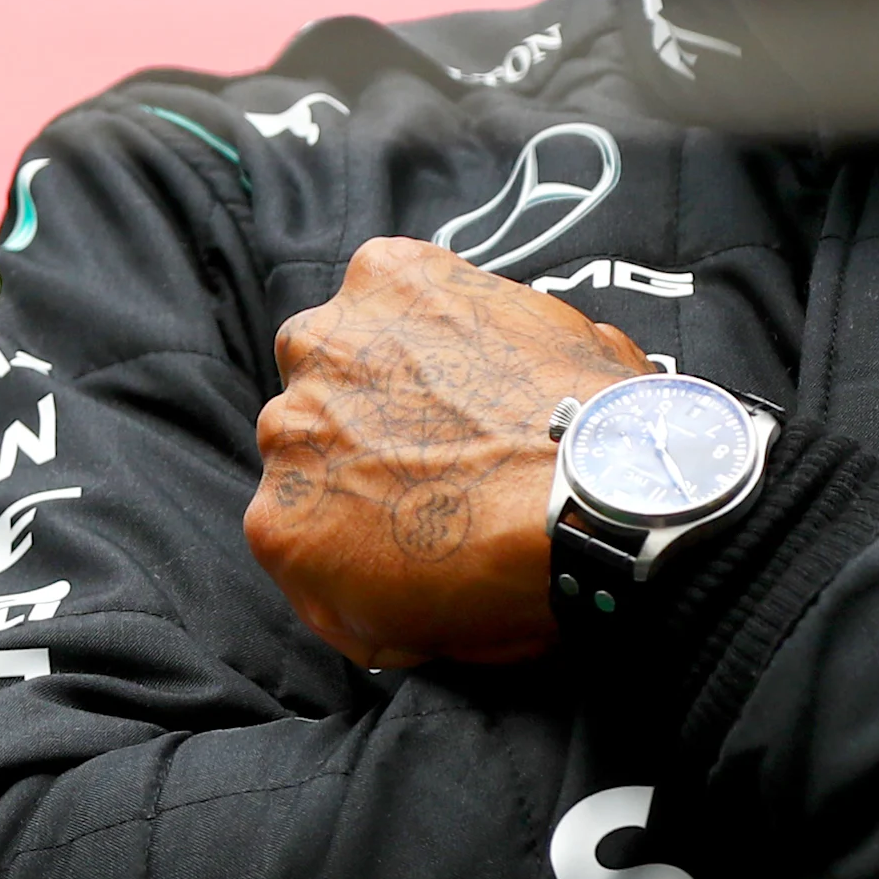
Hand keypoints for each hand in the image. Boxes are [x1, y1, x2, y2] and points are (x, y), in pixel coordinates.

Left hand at [245, 237, 647, 666]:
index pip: (374, 331)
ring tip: (435, 549)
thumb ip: (511, 341)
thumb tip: (530, 377)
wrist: (592, 498)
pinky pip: (311, 571)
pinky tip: (424, 599)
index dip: (413, 388)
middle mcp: (320, 341)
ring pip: (308, 480)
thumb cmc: (599, 419)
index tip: (450, 427)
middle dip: (368, 440)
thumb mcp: (565, 334)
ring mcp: (292, 432)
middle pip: (326, 398)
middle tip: (440, 487)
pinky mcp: (280, 524)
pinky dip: (353, 593)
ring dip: (355, 510)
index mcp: (388, 279)